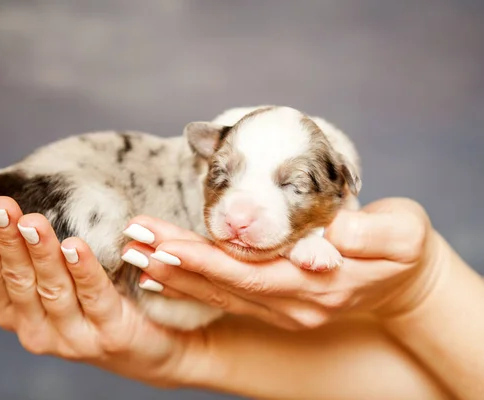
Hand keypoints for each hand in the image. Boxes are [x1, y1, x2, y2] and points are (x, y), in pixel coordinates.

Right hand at [0, 195, 205, 386]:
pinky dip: (83, 270)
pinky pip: (94, 297)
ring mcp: (72, 337)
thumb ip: (40, 255)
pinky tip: (74, 246)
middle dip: (6, 238)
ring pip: (52, 288)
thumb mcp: (61, 280)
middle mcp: (37, 329)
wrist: (153, 345)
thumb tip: (22, 205)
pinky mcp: (109, 336)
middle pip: (17, 278)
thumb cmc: (99, 303)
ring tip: (31, 221)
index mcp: (18, 313)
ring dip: (41, 252)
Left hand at [123, 197, 442, 329]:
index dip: (207, 260)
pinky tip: (160, 276)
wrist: (406, 284)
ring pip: (219, 294)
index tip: (165, 244)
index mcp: (320, 286)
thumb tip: (338, 228)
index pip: (251, 274)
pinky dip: (191, 286)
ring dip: (174, 274)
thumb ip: (373, 232)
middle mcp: (294, 306)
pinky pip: (226, 299)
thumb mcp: (404, 234)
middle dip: (175, 262)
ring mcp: (283, 310)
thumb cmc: (402, 250)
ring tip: (135, 251)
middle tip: (132, 239)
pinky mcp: (276, 304)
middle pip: (224, 285)